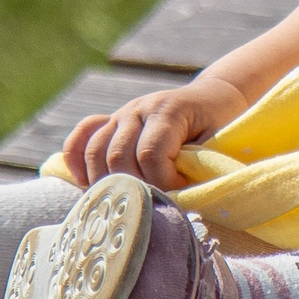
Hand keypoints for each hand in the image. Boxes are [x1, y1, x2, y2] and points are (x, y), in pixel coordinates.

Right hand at [61, 78, 248, 188]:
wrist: (214, 97)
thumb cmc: (221, 124)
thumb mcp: (218, 140)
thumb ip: (196, 163)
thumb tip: (177, 196)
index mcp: (168, 111)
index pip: (150, 154)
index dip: (162, 182)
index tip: (181, 192)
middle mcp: (138, 109)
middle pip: (118, 157)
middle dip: (134, 187)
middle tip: (153, 201)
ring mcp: (121, 115)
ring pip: (95, 152)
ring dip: (106, 182)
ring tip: (127, 200)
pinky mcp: (110, 122)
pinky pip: (81, 137)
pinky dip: (76, 160)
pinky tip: (84, 183)